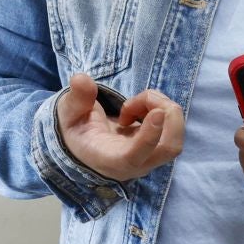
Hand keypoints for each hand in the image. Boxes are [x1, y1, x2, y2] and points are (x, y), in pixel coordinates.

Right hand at [55, 72, 184, 182]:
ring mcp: (150, 157)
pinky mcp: (159, 147)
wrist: (84, 142)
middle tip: (143, 97)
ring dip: (162, 107)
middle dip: (165, 113)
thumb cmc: (76, 128)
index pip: (134, 157)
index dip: (149, 136)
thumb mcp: (69, 112)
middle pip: (169, 148)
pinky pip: (173, 127)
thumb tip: (81, 79)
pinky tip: (141, 106)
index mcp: (109, 159)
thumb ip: (76, 98)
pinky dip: (162, 107)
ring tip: (137, 102)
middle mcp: (135, 164)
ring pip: (175, 135)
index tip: (156, 112)